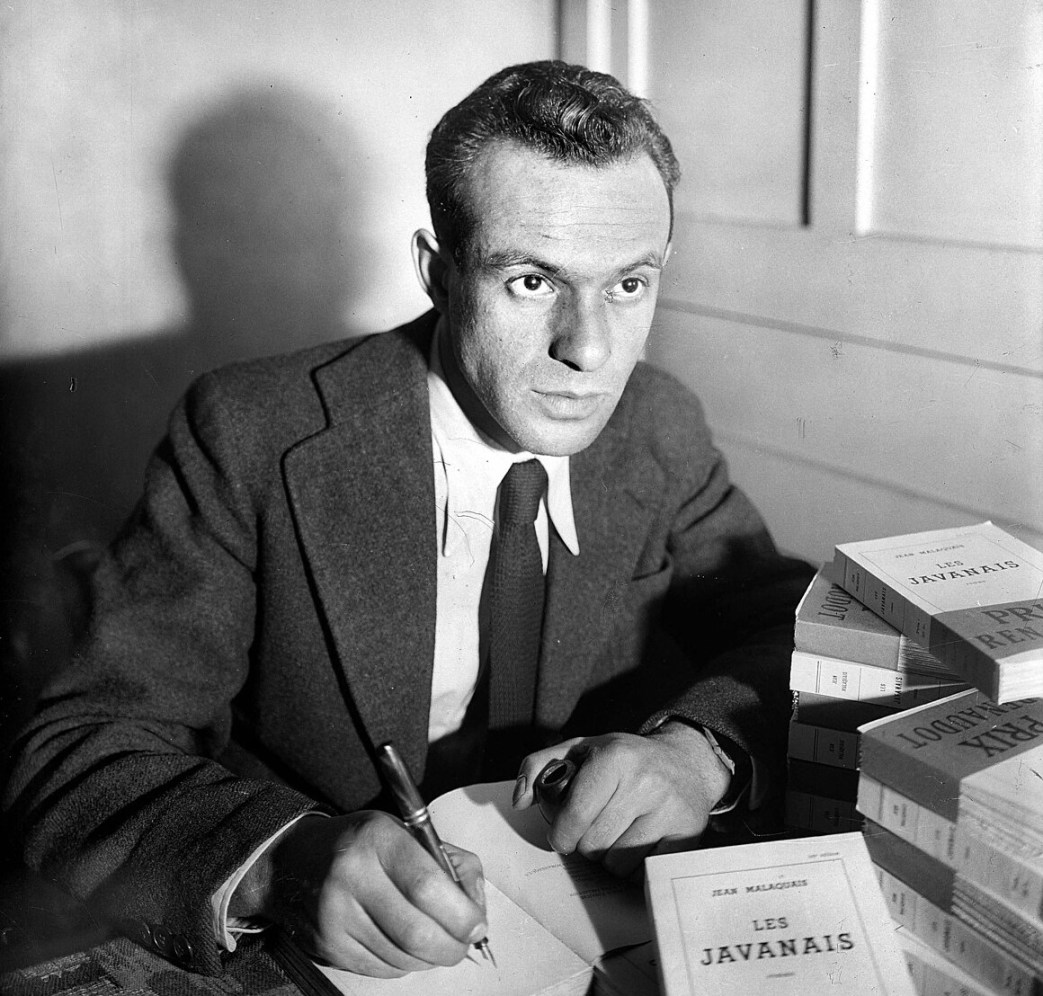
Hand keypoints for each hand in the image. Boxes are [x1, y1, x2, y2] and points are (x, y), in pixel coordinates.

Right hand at [235, 811, 486, 976]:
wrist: (292, 863)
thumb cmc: (363, 845)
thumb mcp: (405, 832)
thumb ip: (448, 862)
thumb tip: (476, 908)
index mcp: (377, 839)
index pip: (427, 886)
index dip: (461, 913)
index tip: (477, 923)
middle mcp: (352, 877)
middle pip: (416, 931)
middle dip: (452, 946)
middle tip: (465, 942)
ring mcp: (336, 917)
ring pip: (402, 957)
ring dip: (431, 958)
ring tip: (438, 942)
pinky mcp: (329, 947)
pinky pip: (383, 969)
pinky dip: (407, 964)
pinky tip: (409, 947)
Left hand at [513, 724, 730, 876]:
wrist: (686, 763)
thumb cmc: (626, 760)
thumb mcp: (581, 749)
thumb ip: (539, 765)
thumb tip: (519, 799)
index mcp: (616, 758)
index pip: (575, 816)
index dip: (561, 833)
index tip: (562, 835)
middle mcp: (646, 782)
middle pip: (593, 844)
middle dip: (586, 844)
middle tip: (594, 829)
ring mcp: (670, 810)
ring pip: (617, 863)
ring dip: (609, 857)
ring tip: (617, 834)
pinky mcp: (687, 834)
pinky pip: (643, 872)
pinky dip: (634, 867)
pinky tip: (637, 844)